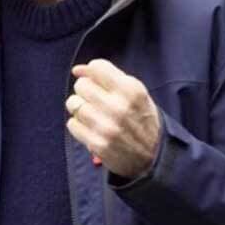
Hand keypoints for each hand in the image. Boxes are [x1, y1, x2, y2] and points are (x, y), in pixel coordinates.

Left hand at [66, 59, 161, 178]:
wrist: (152, 156)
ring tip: (92, 113)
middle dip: (84, 90)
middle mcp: (119, 107)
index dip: (92, 73)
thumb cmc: (141, 119)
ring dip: (79, 108)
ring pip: (74, 104)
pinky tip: (90, 127)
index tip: (96, 81)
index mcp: (131, 90)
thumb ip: (109, 77)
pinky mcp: (97, 143)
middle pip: (81, 85)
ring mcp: (107, 126)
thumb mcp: (135, 94)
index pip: (96, 67)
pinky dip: (77, 124)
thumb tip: (77, 69)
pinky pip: (72, 124)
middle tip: (94, 99)